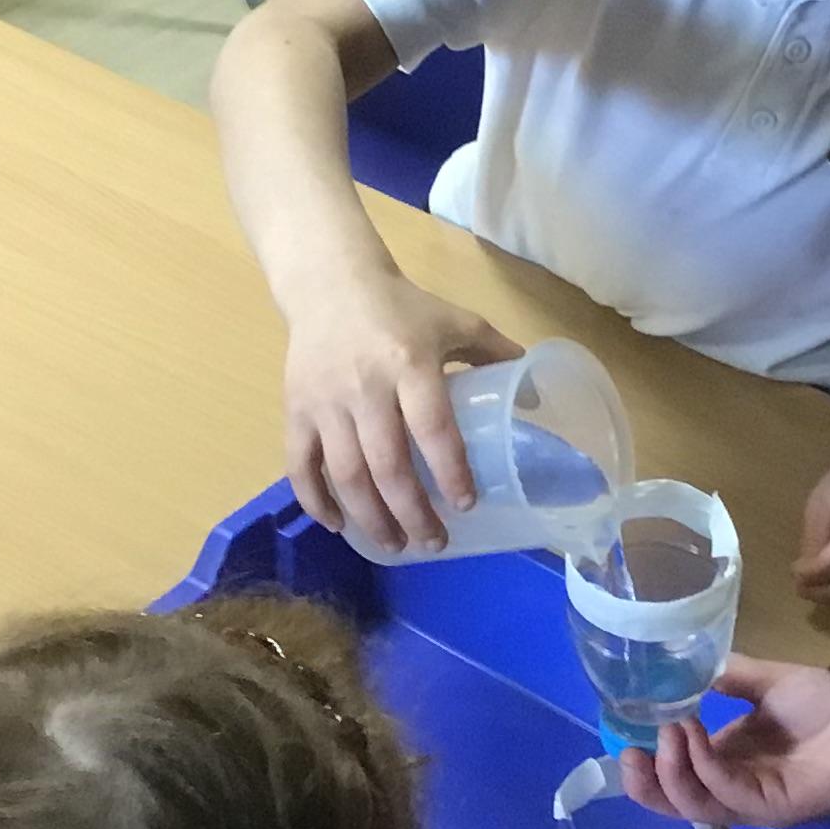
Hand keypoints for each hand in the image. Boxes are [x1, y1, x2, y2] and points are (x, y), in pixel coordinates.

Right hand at [281, 269, 522, 554]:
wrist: (329, 284)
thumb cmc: (401, 307)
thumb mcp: (455, 320)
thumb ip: (494, 352)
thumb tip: (534, 398)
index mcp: (409, 363)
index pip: (432, 427)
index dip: (450, 471)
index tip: (464, 504)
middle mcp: (365, 387)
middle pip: (387, 465)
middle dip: (412, 513)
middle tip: (434, 542)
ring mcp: (325, 401)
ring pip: (345, 474)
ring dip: (371, 518)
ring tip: (395, 544)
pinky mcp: (295, 409)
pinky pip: (300, 465)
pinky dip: (316, 502)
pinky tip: (339, 525)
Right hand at [618, 659, 829, 827]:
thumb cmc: (824, 703)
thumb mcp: (763, 682)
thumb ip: (726, 677)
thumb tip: (683, 669)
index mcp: (724, 762)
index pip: (672, 776)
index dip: (645, 762)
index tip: (625, 736)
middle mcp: (730, 786)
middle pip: (672, 801)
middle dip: (643, 782)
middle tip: (629, 753)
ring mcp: (749, 801)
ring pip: (691, 804)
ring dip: (670, 770)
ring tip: (668, 730)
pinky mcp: (769, 807)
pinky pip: (723, 794)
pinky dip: (703, 765)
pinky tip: (694, 734)